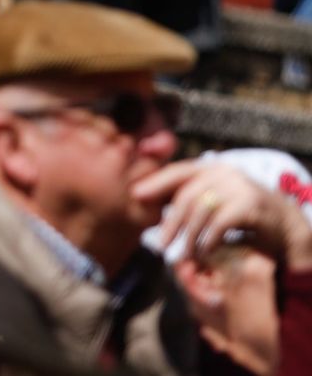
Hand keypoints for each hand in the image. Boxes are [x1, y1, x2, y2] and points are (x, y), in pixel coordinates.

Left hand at [134, 160, 311, 270]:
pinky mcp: (250, 205)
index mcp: (212, 167)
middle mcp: (224, 172)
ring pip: (201, 211)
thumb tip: (149, 200)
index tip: (136, 195)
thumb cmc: (243, 213)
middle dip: (171, 221)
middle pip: (186, 195)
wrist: (286, 224)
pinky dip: (209, 239)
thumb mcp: (216, 198)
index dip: (156, 182)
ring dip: (189, 237)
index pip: (178, 171)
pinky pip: (220, 223)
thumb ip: (190, 196)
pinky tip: (204, 252)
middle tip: (161, 243)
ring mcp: (239, 187)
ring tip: (184, 255)